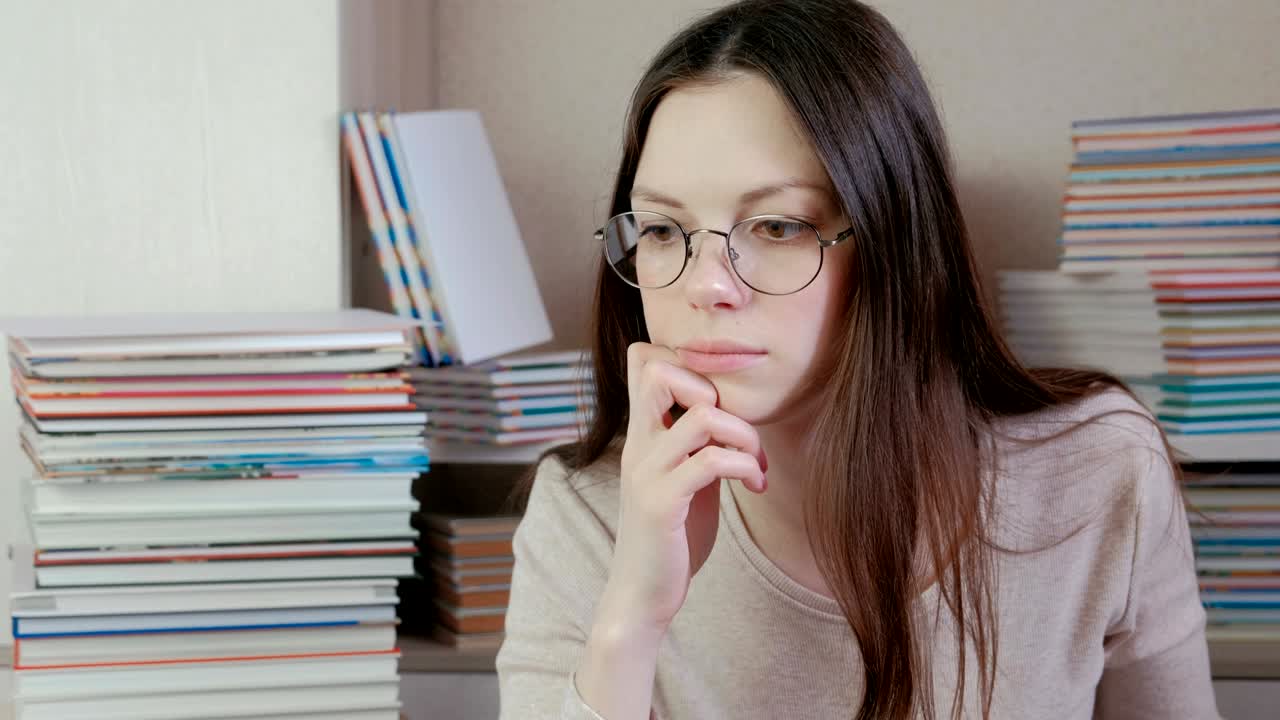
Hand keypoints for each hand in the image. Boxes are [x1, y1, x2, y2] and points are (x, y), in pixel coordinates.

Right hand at [598, 341, 767, 636]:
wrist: (641, 595)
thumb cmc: (670, 536)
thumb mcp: (681, 476)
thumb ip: (693, 441)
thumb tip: (725, 407)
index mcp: (642, 435)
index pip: (644, 359)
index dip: (688, 364)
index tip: (720, 403)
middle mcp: (638, 446)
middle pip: (661, 369)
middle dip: (714, 386)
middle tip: (735, 426)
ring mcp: (648, 473)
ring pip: (704, 416)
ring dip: (746, 435)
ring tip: (757, 464)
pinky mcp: (663, 505)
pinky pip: (712, 462)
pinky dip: (747, 467)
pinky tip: (756, 485)